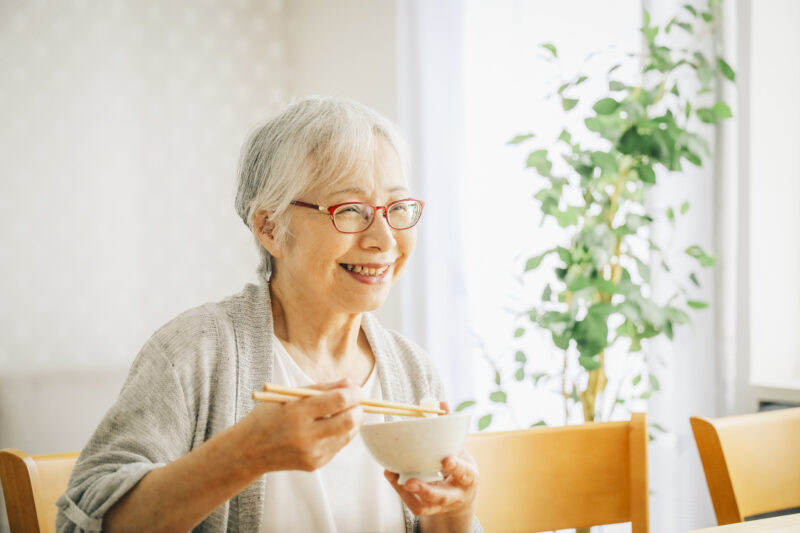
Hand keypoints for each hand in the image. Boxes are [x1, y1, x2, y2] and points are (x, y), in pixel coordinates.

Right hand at [241, 377, 364, 472]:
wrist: (249, 450)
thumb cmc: (269, 417)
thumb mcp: (290, 396)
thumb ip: (322, 388)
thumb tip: (351, 383)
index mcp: (297, 413)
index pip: (338, 401)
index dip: (354, 393)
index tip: (357, 389)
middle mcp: (306, 435)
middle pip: (349, 421)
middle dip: (359, 408)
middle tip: (357, 401)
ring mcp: (311, 453)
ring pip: (348, 434)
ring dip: (352, 421)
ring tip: (344, 412)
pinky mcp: (315, 464)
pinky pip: (338, 446)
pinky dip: (340, 433)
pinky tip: (330, 427)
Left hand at [383, 402, 478, 527]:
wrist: (461, 495)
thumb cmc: (459, 466)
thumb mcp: (459, 449)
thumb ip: (450, 428)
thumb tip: (441, 403)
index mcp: (468, 477)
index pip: (464, 473)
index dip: (456, 467)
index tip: (446, 459)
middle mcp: (455, 494)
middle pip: (441, 497)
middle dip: (425, 490)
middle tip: (409, 481)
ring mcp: (440, 505)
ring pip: (424, 506)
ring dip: (406, 493)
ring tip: (393, 476)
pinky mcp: (427, 509)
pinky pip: (413, 504)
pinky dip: (400, 491)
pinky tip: (391, 476)